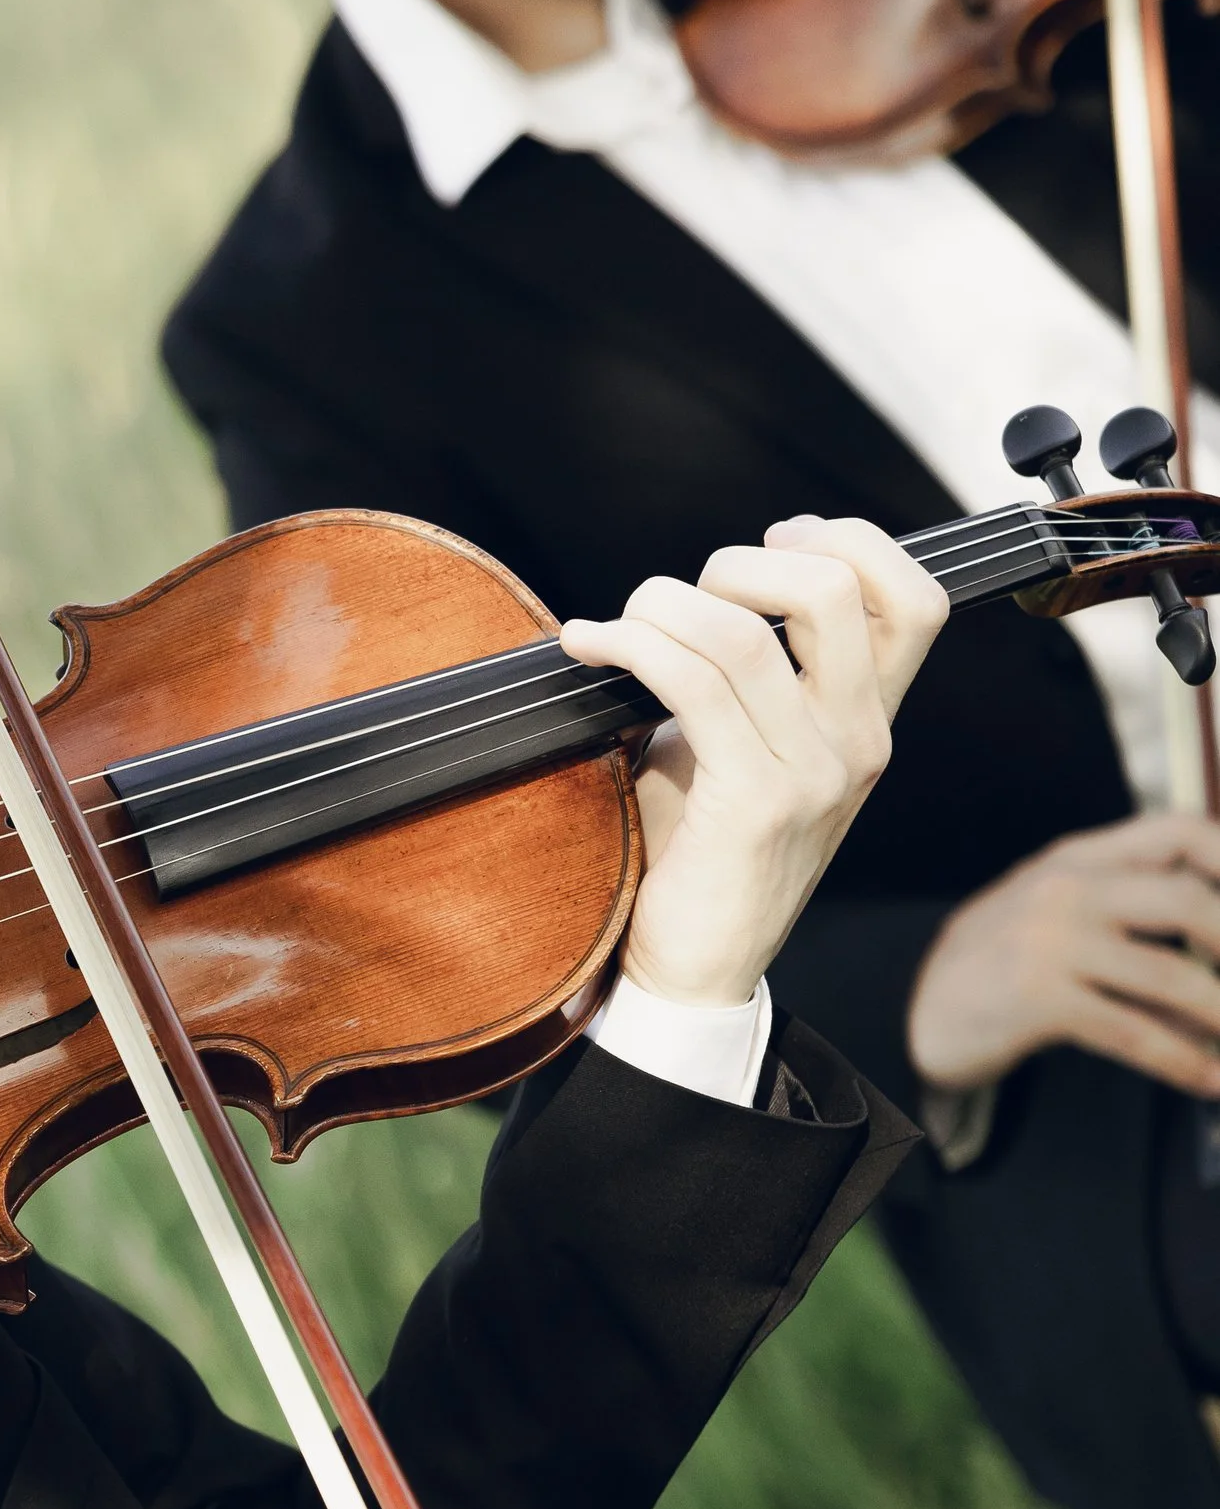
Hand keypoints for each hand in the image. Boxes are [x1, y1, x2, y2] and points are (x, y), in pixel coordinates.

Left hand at [557, 516, 945, 1009]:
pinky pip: (694, 684)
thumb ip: (747, 673)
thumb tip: (691, 593)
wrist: (694, 967)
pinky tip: (591, 648)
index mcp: (868, 721)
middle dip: (741, 563)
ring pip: (745, 633)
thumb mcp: (743, 746)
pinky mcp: (757, 803)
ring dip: (662, 605)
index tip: (773, 542)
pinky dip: (631, 645)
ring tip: (620, 624)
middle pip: (836, 588)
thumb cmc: (702, 850)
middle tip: (683, 597)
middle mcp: (859, 742)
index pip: (917, 599)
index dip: (850, 541)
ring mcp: (815, 774)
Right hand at [907, 811, 1219, 1098]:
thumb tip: (1214, 958)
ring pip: (1169, 975)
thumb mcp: (1058, 914)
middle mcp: (1067, 887)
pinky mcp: (1036, 998)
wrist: (908, 1010)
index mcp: (1080, 856)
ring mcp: (1049, 940)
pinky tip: (1209, 1083)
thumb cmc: (1000, 966)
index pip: (1179, 831)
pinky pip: (1131, 1031)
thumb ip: (1129, 912)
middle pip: (1188, 901)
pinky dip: (1182, 1062)